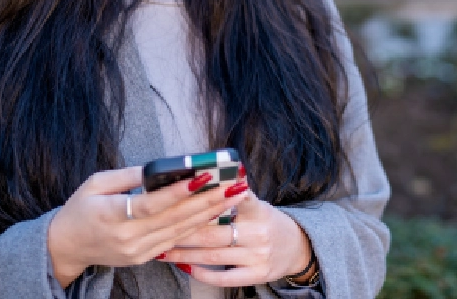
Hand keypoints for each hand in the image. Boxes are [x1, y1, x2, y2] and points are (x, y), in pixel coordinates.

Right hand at [46, 167, 248, 287]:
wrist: (66, 247)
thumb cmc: (80, 209)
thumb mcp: (96, 183)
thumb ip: (128, 175)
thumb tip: (159, 167)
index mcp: (111, 215)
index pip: (151, 204)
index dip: (178, 192)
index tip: (203, 177)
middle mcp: (127, 237)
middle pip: (174, 219)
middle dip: (207, 201)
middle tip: (233, 186)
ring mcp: (137, 251)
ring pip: (181, 231)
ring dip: (210, 214)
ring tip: (233, 198)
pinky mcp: (144, 257)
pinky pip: (175, 241)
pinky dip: (197, 227)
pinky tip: (215, 215)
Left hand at [162, 180, 314, 287]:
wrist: (297, 247)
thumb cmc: (267, 222)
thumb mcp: (257, 204)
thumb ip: (234, 197)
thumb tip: (206, 179)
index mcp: (259, 211)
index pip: (236, 199)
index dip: (214, 196)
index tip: (190, 191)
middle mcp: (259, 233)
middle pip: (214, 232)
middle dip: (183, 231)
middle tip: (159, 228)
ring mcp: (258, 256)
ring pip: (213, 255)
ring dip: (184, 253)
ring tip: (163, 249)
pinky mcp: (256, 275)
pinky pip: (224, 277)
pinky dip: (202, 273)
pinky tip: (186, 267)